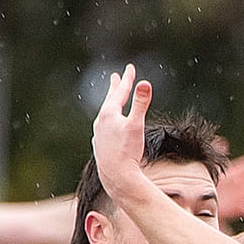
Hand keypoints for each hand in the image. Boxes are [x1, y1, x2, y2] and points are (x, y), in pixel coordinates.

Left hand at [92, 64, 151, 200]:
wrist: (116, 175)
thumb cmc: (127, 151)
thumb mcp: (136, 125)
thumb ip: (140, 103)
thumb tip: (145, 83)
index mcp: (109, 113)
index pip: (120, 92)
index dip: (127, 80)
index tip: (130, 68)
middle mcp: (101, 121)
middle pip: (109, 100)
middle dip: (114, 88)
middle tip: (115, 77)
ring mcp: (99, 134)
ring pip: (105, 115)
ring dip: (110, 106)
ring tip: (112, 102)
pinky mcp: (99, 145)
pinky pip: (103, 128)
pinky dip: (108, 122)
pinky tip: (108, 128)